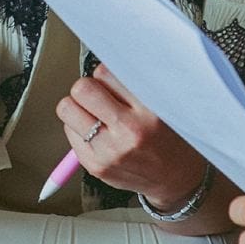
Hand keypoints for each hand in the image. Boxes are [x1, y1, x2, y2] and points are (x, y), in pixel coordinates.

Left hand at [55, 63, 204, 206]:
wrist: (178, 180)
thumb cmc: (169, 138)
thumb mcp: (162, 105)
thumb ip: (133, 86)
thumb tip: (102, 64)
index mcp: (150, 110)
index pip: (105, 72)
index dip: (104, 76)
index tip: (111, 84)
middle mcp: (129, 131)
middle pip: (81, 89)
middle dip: (86, 89)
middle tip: (97, 98)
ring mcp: (110, 151)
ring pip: (66, 109)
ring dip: (76, 108)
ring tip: (95, 116)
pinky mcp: (96, 166)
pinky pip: (68, 132)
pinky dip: (78, 129)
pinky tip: (98, 135)